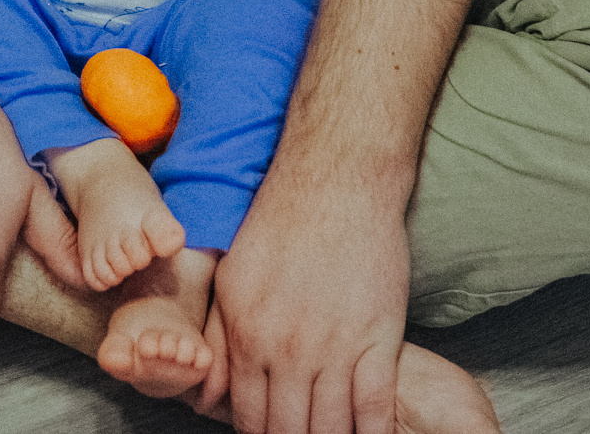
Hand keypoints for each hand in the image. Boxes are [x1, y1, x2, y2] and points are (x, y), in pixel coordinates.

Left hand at [205, 182, 408, 432]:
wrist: (334, 182)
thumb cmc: (280, 223)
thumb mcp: (232, 279)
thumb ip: (222, 337)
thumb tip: (211, 388)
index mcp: (246, 334)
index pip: (249, 417)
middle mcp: (286, 348)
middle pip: (289, 430)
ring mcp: (334, 347)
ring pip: (331, 428)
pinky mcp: (378, 338)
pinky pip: (376, 407)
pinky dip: (374, 433)